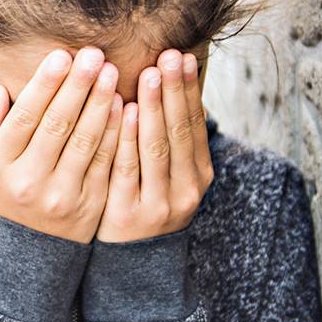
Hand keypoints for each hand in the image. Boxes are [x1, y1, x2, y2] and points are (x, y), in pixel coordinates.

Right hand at [0, 47, 122, 242]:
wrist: (27, 251)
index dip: (44, 85)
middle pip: (57, 125)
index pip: (24, 117)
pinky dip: (115, 132)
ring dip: (100, 103)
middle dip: (77, 86)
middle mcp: (28, 181)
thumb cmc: (4, 191)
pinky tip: (123, 105)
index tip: (61, 55)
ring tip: (111, 72)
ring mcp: (60, 195)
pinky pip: (105, 162)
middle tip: (93, 54)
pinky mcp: (89, 205)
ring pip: (85, 141)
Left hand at [98, 50, 212, 242]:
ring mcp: (158, 204)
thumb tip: (175, 85)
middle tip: (169, 56)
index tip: (183, 57)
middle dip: (174, 91)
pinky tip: (123, 111)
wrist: (130, 264)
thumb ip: (170, 138)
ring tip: (150, 74)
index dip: (189, 90)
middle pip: (179, 132)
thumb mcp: (168, 175)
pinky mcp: (128, 214)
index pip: (194, 125)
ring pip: (157, 148)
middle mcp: (185, 189)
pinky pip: (127, 168)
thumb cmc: (145, 203)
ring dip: (154, 108)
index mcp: (198, 175)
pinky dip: (126, 138)